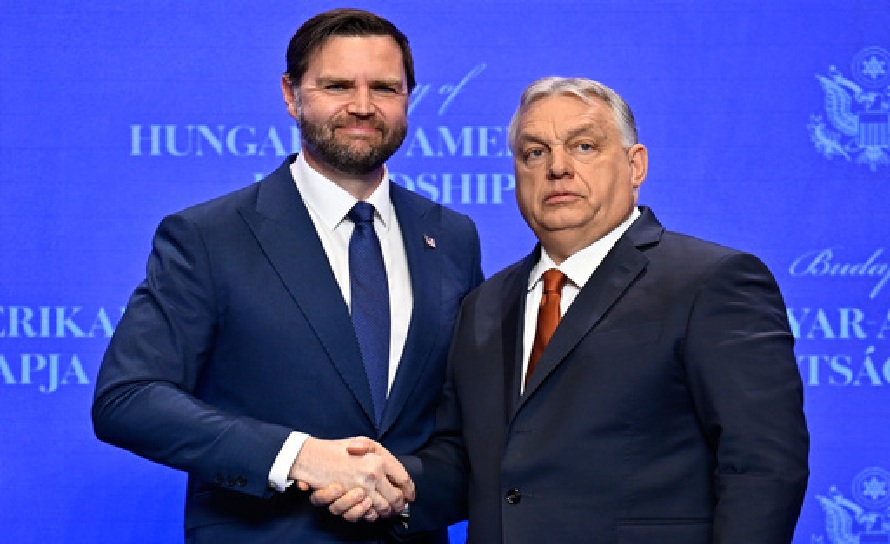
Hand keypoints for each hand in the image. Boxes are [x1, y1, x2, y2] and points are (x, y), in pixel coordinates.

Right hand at [290, 437, 412, 518]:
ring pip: (382, 508)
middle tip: (399, 506)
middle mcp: (373, 474)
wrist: (312, 457)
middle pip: (396, 497)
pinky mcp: (350, 499)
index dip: (409, 489)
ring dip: (386, 511)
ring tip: (386, 510)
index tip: (410, 495)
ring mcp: (361, 488)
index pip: (403, 478)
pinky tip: (371, 510)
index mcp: (379, 459)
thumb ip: (381, 454)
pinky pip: (366, 513)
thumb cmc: (337, 448)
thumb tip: (396, 474)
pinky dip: (370, 515)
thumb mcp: (364, 442)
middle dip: (399, 504)